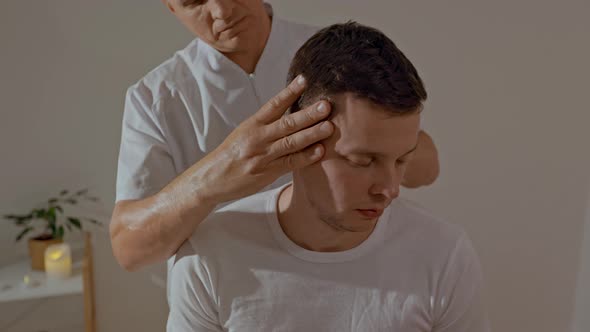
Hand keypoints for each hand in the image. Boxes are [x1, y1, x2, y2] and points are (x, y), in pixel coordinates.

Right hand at [194, 75, 333, 204]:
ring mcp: (263, 155)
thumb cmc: (232, 154)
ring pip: (290, 142)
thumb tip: (293, 114)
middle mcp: (258, 138)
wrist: (212, 178)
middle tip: (326, 105)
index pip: (274, 105)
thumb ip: (267, 125)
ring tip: (329, 127)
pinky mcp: (266, 172)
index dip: (289, 92)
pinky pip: (289, 163)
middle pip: (286, 123)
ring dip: (311, 134)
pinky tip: (319, 151)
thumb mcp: (245, 133)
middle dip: (308, 114)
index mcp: (253, 124)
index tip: (304, 80)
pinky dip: (305, 157)